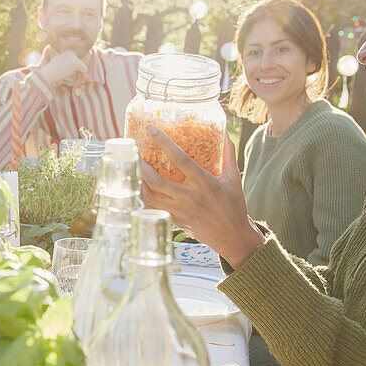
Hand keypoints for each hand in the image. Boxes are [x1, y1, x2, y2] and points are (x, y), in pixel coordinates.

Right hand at [36, 50, 87, 87]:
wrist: (47, 74)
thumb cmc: (50, 72)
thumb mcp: (57, 63)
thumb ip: (65, 63)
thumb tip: (71, 68)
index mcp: (66, 52)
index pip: (75, 60)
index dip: (75, 69)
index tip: (73, 76)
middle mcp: (71, 53)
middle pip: (80, 63)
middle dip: (78, 72)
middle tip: (75, 80)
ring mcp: (74, 57)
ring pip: (83, 67)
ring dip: (81, 75)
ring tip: (76, 82)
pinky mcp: (77, 63)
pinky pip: (85, 71)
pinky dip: (84, 77)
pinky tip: (78, 82)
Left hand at [140, 124, 264, 267]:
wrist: (233, 237)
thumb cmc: (234, 206)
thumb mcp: (234, 178)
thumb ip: (228, 155)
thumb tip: (225, 133)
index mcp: (205, 183)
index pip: (180, 158)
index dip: (163, 142)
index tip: (150, 128)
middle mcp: (189, 197)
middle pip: (157, 180)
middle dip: (141, 164)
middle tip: (133, 149)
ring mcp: (180, 211)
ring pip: (150, 196)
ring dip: (137, 181)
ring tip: (131, 166)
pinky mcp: (174, 221)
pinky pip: (152, 209)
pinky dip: (141, 198)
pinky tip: (135, 187)